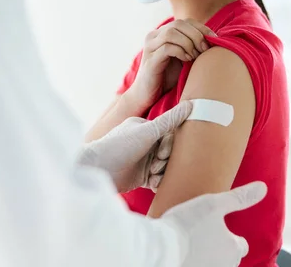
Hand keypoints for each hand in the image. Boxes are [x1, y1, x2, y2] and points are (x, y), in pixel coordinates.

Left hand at [77, 101, 192, 192]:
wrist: (98, 171)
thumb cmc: (119, 146)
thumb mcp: (146, 131)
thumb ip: (169, 120)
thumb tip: (191, 104)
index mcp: (145, 127)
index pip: (169, 135)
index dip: (169, 146)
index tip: (161, 154)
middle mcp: (145, 142)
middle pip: (169, 151)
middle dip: (165, 161)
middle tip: (155, 166)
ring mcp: (143, 160)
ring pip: (165, 166)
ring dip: (162, 173)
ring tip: (152, 177)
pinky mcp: (142, 176)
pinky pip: (158, 178)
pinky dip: (158, 182)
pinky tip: (152, 185)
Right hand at [126, 19, 216, 110]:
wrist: (148, 96)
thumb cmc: (168, 78)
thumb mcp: (183, 58)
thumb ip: (193, 46)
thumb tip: (215, 39)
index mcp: (162, 33)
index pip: (185, 21)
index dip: (202, 28)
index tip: (215, 39)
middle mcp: (154, 36)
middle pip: (179, 24)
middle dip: (196, 35)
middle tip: (205, 50)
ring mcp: (150, 47)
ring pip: (172, 33)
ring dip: (189, 43)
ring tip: (195, 56)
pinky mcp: (150, 60)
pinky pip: (167, 47)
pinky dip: (181, 52)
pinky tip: (187, 60)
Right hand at [159, 182, 267, 266]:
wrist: (161, 248)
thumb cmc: (188, 224)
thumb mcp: (215, 204)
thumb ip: (240, 197)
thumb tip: (263, 187)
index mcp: (234, 248)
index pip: (241, 245)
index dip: (232, 237)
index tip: (218, 229)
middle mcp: (225, 265)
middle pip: (228, 258)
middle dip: (220, 248)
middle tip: (204, 235)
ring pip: (213, 263)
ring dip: (207, 256)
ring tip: (193, 244)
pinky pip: (198, 266)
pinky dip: (195, 261)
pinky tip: (184, 253)